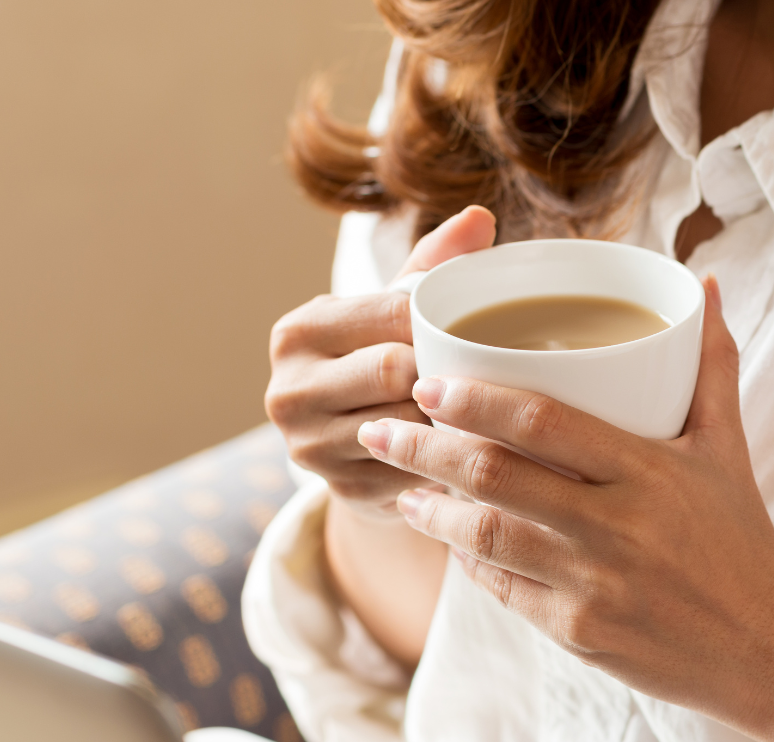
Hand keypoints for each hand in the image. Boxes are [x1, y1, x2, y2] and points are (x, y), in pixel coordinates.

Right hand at [265, 206, 496, 518]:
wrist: (353, 450)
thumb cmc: (380, 360)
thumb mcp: (392, 310)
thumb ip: (432, 263)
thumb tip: (479, 217)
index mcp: (298, 332)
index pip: (386, 314)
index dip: (439, 320)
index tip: (477, 324)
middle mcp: (288, 390)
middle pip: (392, 371)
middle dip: (441, 371)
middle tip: (485, 369)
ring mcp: (309, 448)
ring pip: (407, 425)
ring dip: (448, 418)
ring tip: (480, 407)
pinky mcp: (342, 492)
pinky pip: (414, 470)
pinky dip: (445, 459)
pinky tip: (466, 448)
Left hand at [355, 275, 773, 728]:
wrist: (766, 653)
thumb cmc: (741, 544)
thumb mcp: (729, 450)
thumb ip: (712, 367)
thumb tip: (702, 286)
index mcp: (648, 471)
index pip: (542, 421)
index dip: (475, 399)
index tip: (428, 383)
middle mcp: (616, 527)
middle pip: (493, 476)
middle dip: (424, 449)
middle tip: (380, 427)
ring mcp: (592, 584)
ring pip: (483, 537)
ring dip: (429, 510)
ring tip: (400, 486)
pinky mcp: (576, 634)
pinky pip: (501, 589)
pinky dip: (466, 561)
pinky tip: (448, 541)